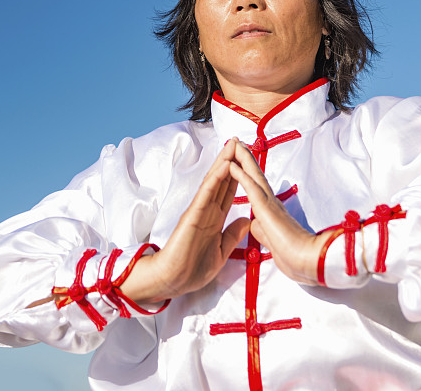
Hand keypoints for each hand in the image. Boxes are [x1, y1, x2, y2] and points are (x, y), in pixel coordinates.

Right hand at [119, 139, 249, 302]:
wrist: (174, 281)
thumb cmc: (193, 269)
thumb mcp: (221, 252)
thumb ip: (232, 236)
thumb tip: (246, 222)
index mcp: (214, 219)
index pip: (228, 192)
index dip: (238, 175)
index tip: (246, 159)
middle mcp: (207, 210)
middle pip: (222, 180)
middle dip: (231, 160)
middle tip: (240, 140)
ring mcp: (199, 211)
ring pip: (214, 181)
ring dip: (223, 161)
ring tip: (232, 143)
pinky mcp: (193, 214)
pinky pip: (206, 193)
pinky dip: (216, 178)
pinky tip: (224, 165)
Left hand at [228, 140, 332, 284]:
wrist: (306, 261)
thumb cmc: (293, 256)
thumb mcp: (272, 242)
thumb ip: (263, 231)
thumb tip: (254, 225)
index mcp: (271, 212)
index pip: (257, 188)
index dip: (248, 174)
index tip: (240, 161)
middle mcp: (271, 203)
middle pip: (256, 176)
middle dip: (246, 159)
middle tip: (237, 143)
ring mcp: (270, 203)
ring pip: (253, 176)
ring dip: (243, 159)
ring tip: (234, 145)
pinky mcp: (267, 208)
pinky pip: (251, 188)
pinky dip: (241, 175)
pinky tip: (233, 164)